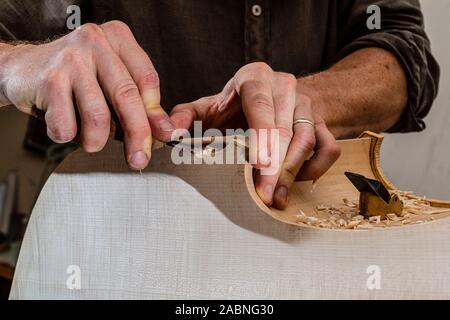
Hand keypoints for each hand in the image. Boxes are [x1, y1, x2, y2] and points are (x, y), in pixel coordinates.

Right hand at [0, 21, 174, 169]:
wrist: (22, 69)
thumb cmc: (75, 79)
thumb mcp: (110, 82)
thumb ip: (138, 102)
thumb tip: (163, 130)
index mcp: (118, 38)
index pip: (147, 79)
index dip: (156, 113)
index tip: (164, 135)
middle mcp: (96, 42)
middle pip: (127, 97)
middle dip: (138, 135)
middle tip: (139, 159)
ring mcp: (70, 59)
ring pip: (98, 116)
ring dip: (96, 141)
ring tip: (90, 140)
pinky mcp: (49, 80)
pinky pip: (67, 126)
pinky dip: (67, 136)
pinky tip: (63, 126)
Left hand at [170, 62, 340, 208]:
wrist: (272, 96)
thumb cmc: (234, 107)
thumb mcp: (206, 108)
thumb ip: (184, 117)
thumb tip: (168, 133)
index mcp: (254, 78)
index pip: (260, 105)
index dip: (261, 136)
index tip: (257, 167)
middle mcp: (284, 87)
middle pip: (285, 129)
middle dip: (275, 166)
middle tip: (266, 196)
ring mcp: (306, 104)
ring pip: (307, 139)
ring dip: (293, 172)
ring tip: (278, 197)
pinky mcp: (322, 121)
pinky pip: (328, 147)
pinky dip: (316, 167)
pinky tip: (297, 181)